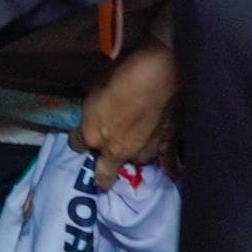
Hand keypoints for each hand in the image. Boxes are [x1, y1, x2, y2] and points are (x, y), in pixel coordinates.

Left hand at [74, 41, 178, 165]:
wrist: (156, 76)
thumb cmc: (121, 74)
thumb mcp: (95, 88)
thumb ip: (94, 108)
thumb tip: (97, 110)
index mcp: (93, 134)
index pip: (77, 144)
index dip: (79, 138)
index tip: (82, 134)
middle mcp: (115, 149)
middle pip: (104, 174)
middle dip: (100, 176)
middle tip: (101, 176)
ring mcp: (141, 152)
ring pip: (134, 161)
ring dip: (133, 154)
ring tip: (139, 143)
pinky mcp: (165, 148)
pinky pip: (167, 164)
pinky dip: (169, 167)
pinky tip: (173, 172)